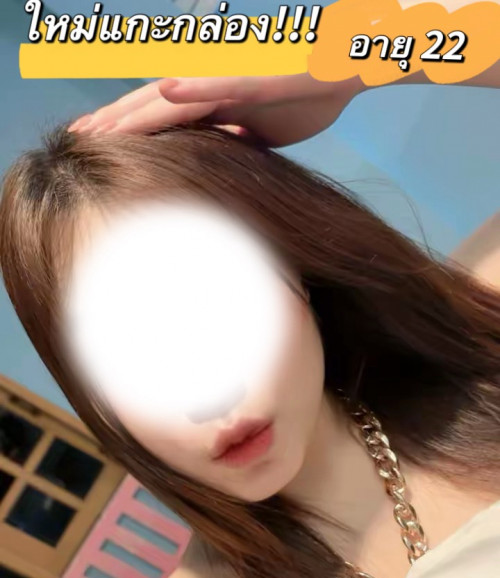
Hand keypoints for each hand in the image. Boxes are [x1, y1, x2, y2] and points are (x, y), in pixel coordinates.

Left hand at [68, 73, 365, 147]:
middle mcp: (212, 83)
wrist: (348, 67)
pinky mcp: (259, 79)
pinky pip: (222, 84)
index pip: (157, 115)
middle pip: (152, 102)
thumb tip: (217, 156)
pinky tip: (165, 92)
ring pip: (174, 96)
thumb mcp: (263, 132)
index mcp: (211, 98)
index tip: (92, 144)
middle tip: (74, 137)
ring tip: (99, 127)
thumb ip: (234, 138)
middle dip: (113, 121)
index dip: (123, 128)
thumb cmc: (308, 95)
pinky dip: (194, 87)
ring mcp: (232, 78)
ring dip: (136, 111)